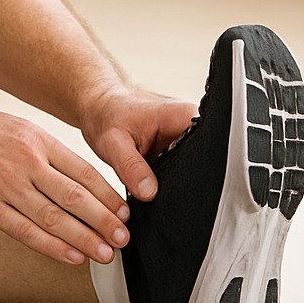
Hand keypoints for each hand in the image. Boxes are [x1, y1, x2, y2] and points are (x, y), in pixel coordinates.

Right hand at [0, 104, 132, 265]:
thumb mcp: (22, 130)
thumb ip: (50, 155)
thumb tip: (84, 184)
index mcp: (39, 142)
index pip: (84, 172)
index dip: (109, 196)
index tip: (126, 213)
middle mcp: (26, 163)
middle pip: (75, 198)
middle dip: (104, 221)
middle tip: (124, 239)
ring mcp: (6, 187)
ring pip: (54, 218)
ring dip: (84, 239)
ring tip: (105, 254)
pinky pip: (25, 231)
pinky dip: (51, 246)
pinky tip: (71, 256)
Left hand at [79, 84, 197, 201]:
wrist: (98, 110)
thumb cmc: (105, 116)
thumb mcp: (112, 142)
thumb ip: (131, 167)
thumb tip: (149, 193)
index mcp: (184, 116)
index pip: (205, 150)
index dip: (192, 173)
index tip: (167, 184)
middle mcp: (190, 126)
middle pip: (199, 164)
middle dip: (178, 181)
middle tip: (151, 187)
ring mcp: (185, 139)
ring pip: (187, 171)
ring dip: (169, 182)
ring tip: (145, 179)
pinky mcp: (176, 150)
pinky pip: (177, 171)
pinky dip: (162, 180)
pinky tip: (147, 181)